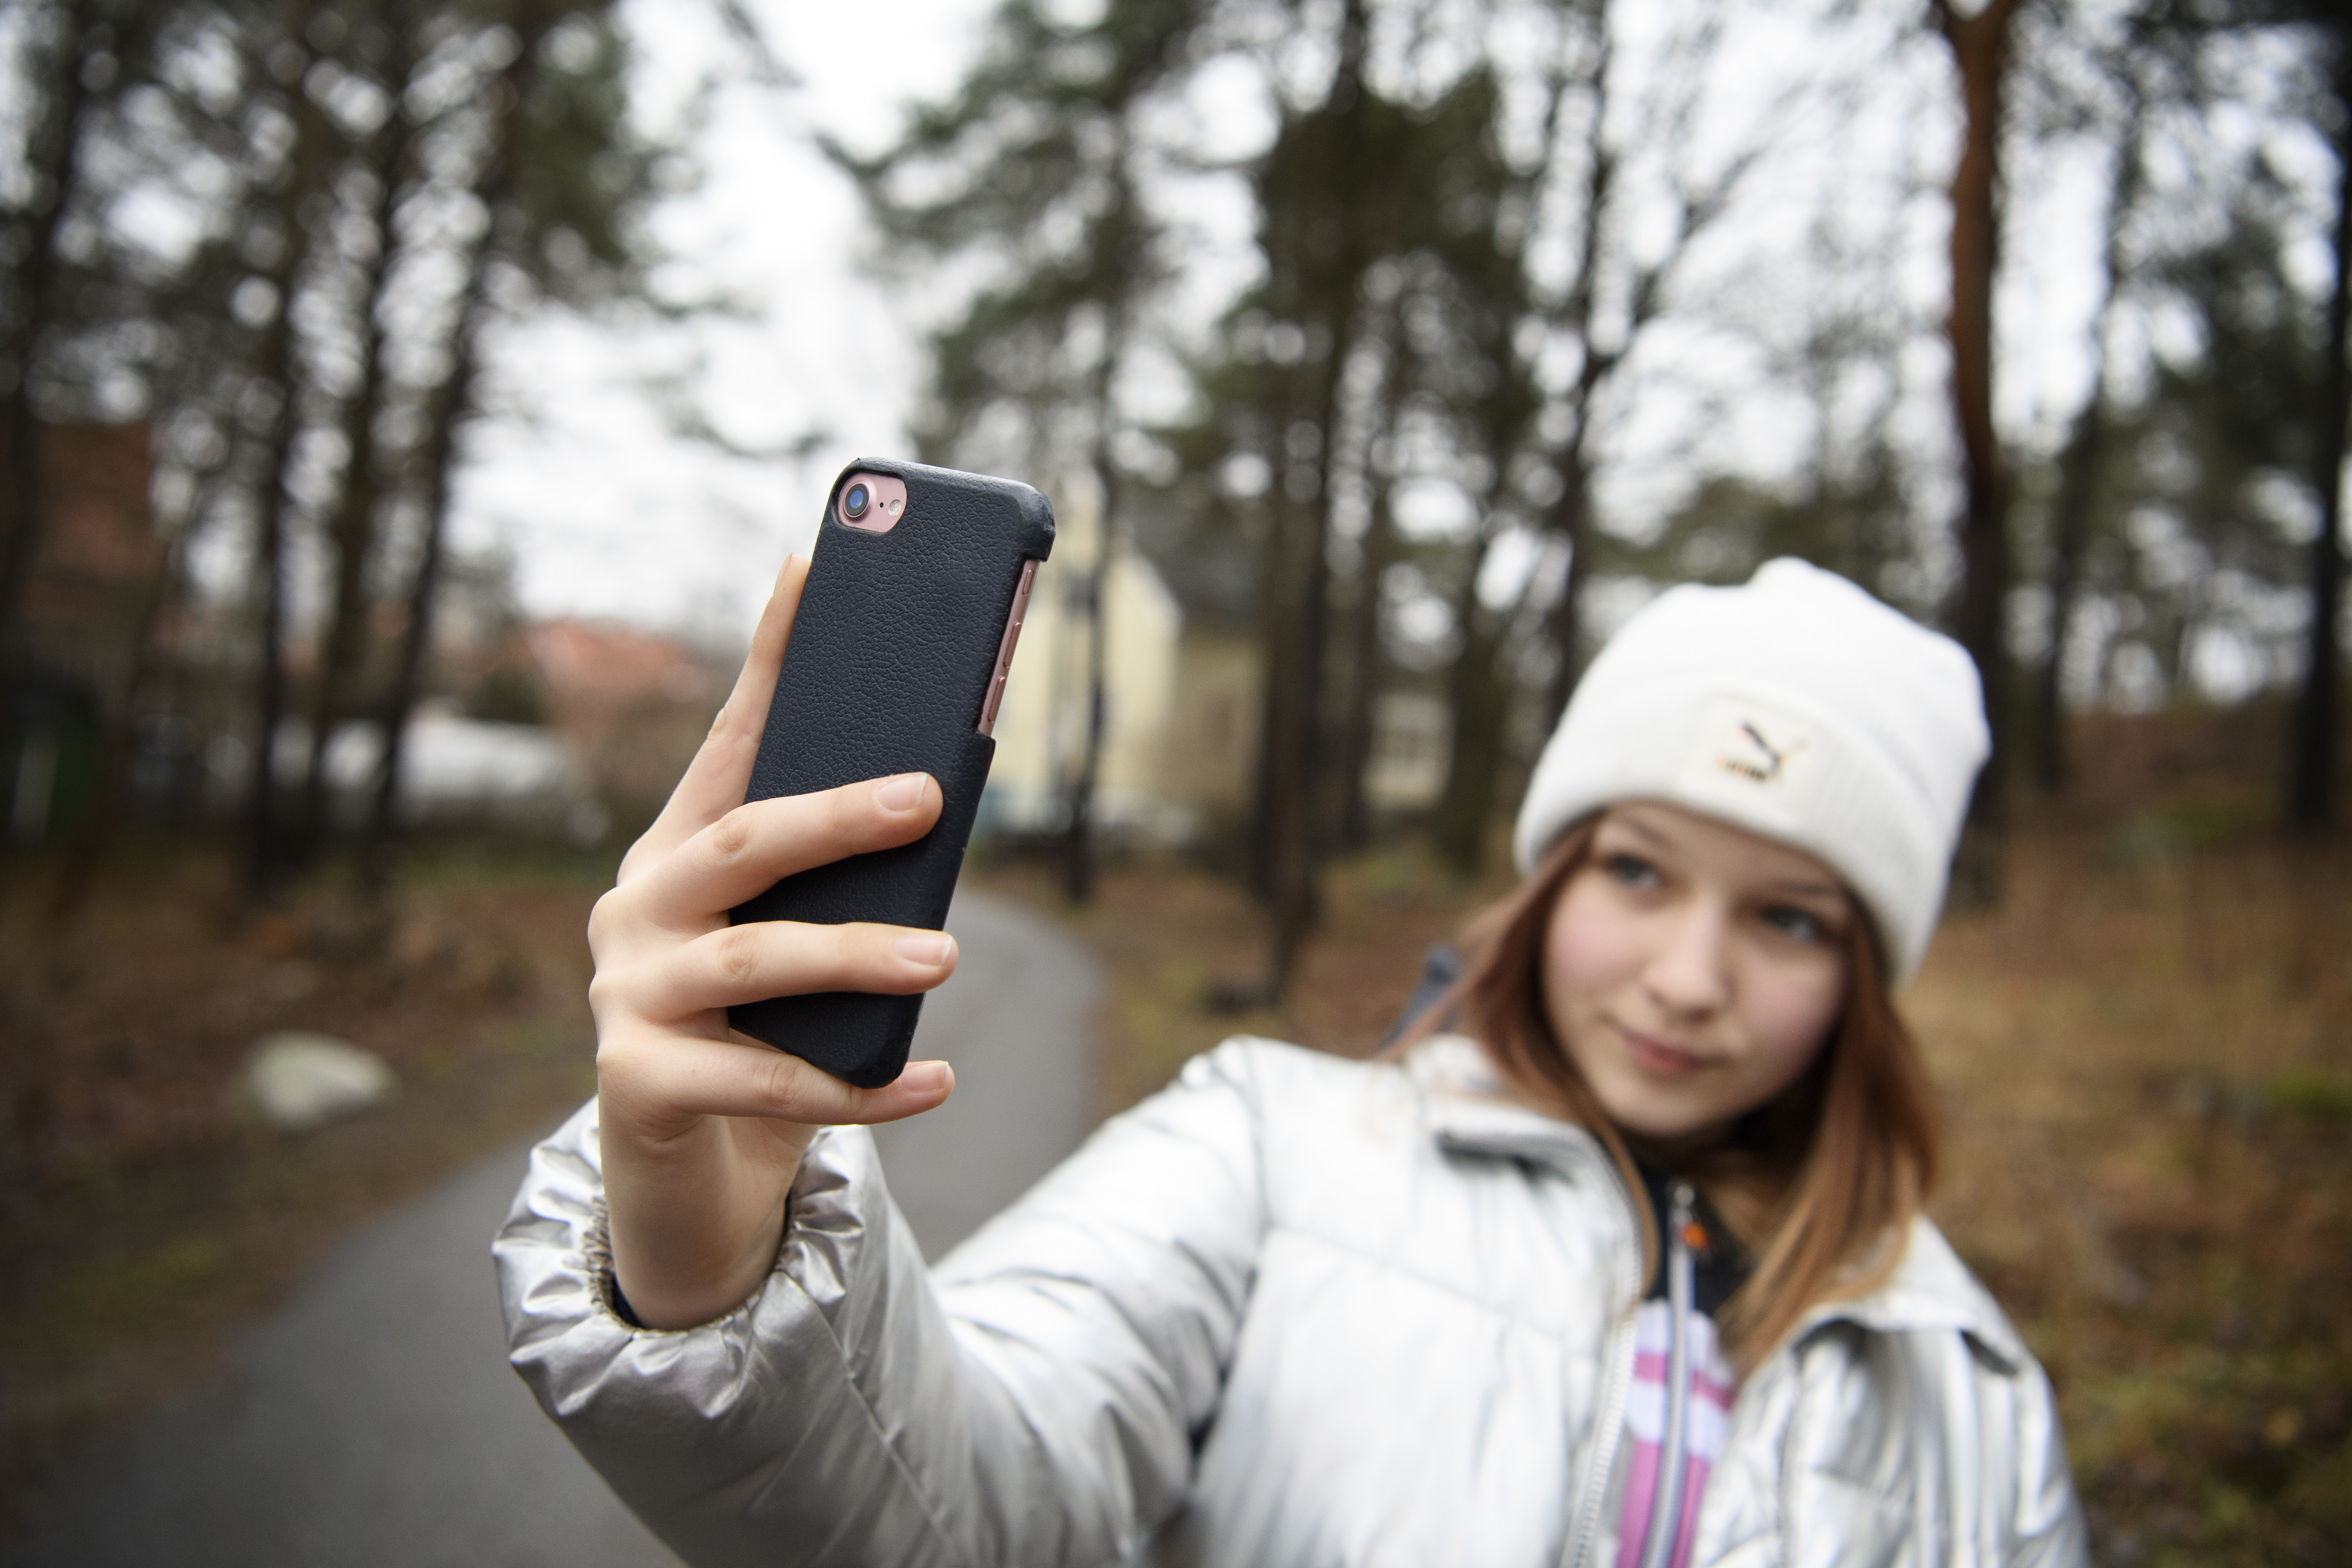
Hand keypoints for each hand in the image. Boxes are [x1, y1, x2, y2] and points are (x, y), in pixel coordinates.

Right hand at [587, 556, 958, 1329]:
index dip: (772, 660)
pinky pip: (766, 1086)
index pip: (729, 742)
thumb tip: (938, 786)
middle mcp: (635, 911)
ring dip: (856, 955)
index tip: (814, 571)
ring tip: (945, 955)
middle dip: (835, 815)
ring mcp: (626, 998)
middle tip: (928, 797)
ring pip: (753, 963)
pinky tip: (934, 1080)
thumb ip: (834, 880)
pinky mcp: (637, 1086)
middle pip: (740, 844)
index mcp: (674, 855)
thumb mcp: (788, 941)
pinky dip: (862, 1088)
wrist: (682, 1172)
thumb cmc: (753, 1033)